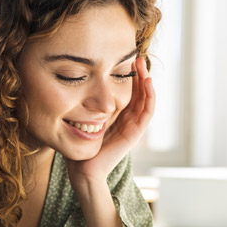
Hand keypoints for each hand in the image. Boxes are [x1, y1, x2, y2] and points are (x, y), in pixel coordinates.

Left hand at [64, 55, 155, 186]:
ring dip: (147, 81)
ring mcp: (133, 128)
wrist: (83, 170)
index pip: (130, 93)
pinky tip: (147, 82)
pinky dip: (149, 97)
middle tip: (137, 56)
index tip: (126, 59)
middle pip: (140, 93)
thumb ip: (85, 105)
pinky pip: (147, 113)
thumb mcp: (83, 118)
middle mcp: (128, 121)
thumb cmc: (80, 147)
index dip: (131, 77)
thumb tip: (77, 84)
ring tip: (143, 65)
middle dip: (140, 74)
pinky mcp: (134, 135)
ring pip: (146, 100)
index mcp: (118, 117)